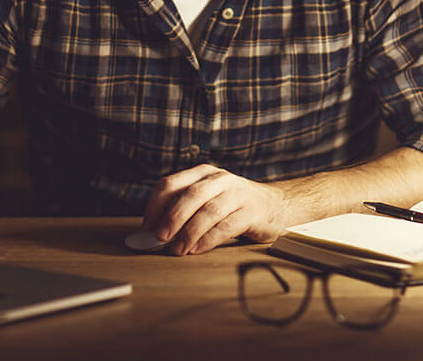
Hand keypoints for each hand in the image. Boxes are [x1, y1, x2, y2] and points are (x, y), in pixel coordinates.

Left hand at [142, 164, 287, 254]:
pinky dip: (208, 239)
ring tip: (178, 248)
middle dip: (171, 217)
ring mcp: (237, 194)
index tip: (147, 226)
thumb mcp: (209, 197)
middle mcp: (219, 179)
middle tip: (159, 237)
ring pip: (208, 211)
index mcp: (203, 173)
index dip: (155, 205)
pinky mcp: (251, 212)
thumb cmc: (234, 204)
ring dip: (189, 232)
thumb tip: (156, 231)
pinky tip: (197, 249)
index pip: (170, 184)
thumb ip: (185, 209)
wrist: (275, 205)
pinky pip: (226, 226)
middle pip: (190, 196)